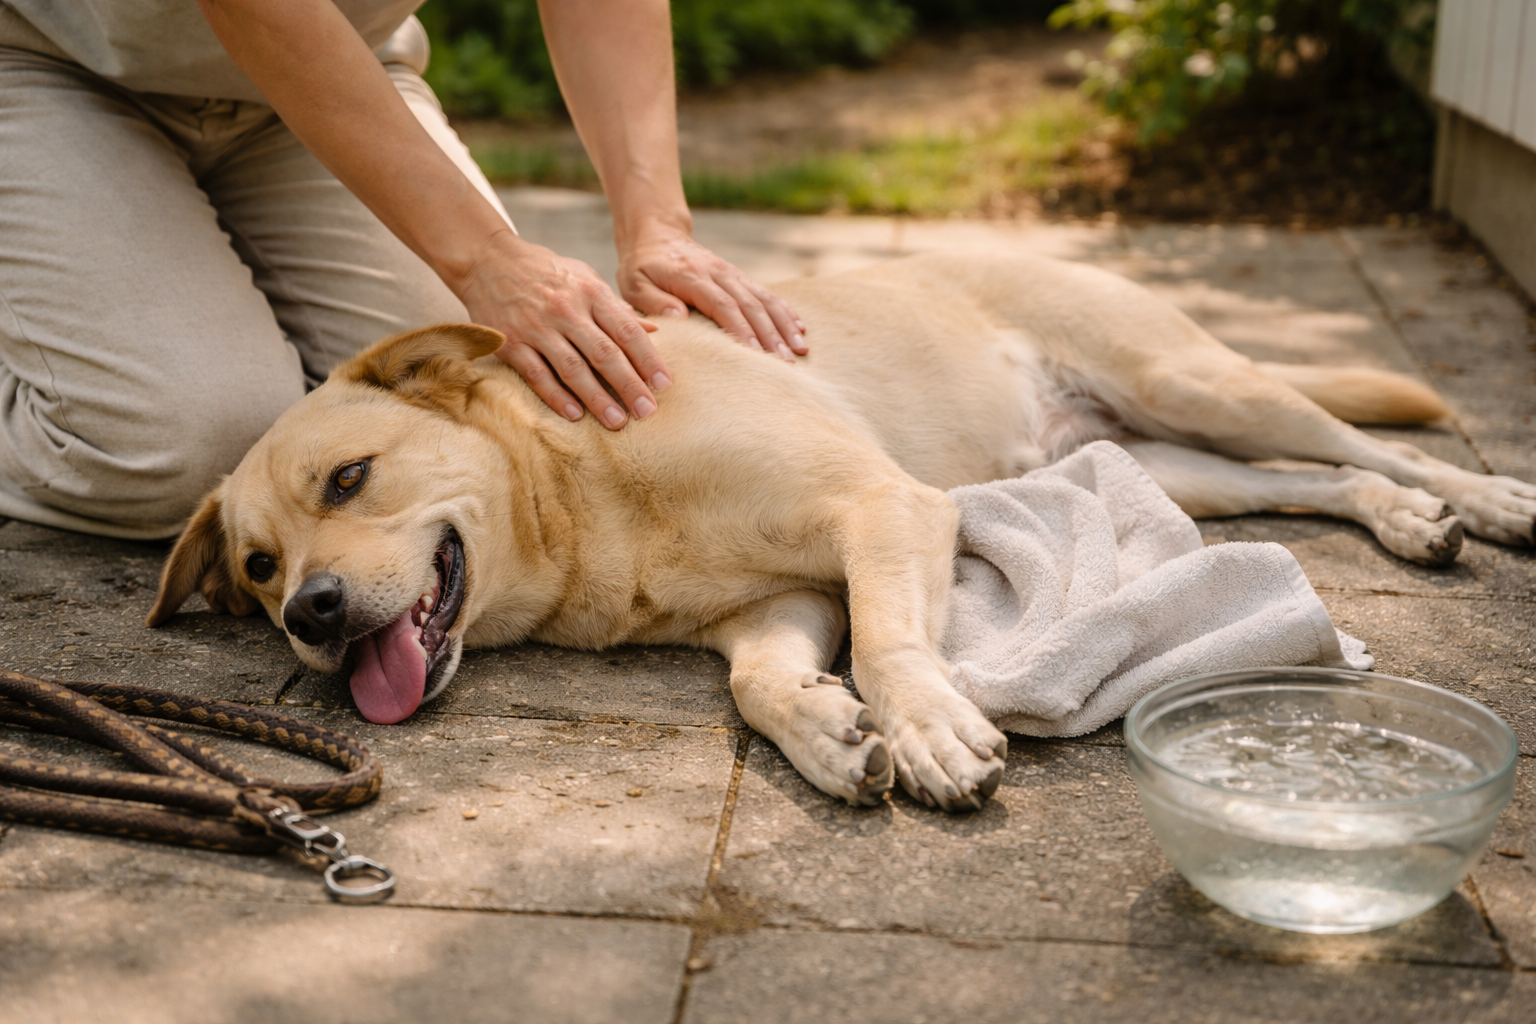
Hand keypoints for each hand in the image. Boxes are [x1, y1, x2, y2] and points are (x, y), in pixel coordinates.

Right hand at [458, 231, 671, 429]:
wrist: (488, 259)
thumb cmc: (546, 272)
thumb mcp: (586, 278)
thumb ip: (617, 308)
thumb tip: (654, 330)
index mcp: (590, 292)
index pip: (627, 330)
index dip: (648, 359)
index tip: (664, 385)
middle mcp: (566, 310)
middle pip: (604, 354)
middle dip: (629, 385)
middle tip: (647, 411)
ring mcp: (536, 327)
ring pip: (573, 369)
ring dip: (597, 398)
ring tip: (617, 422)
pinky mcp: (510, 342)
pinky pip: (537, 374)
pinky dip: (556, 396)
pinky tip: (575, 414)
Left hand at [618, 223, 806, 359]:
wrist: (657, 233)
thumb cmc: (642, 266)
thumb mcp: (634, 283)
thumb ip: (654, 301)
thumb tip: (680, 318)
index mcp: (692, 277)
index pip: (722, 305)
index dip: (740, 330)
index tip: (754, 354)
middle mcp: (718, 273)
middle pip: (750, 305)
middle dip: (770, 335)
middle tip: (785, 364)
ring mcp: (731, 274)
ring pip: (764, 299)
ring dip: (784, 325)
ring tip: (799, 351)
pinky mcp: (738, 277)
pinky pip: (766, 293)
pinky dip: (785, 311)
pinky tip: (800, 328)